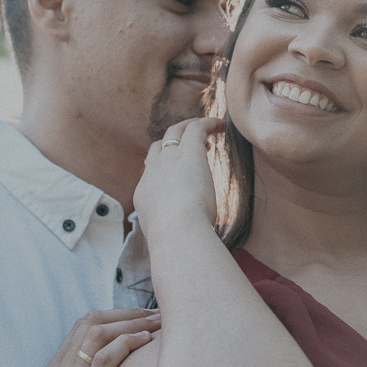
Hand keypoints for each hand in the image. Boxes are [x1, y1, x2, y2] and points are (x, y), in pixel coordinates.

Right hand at [39, 308, 160, 366]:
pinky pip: (103, 360)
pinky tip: (145, 340)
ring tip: (156, 323)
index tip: (140, 314)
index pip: (82, 325)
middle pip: (90, 322)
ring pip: (97, 334)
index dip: (114, 314)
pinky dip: (126, 343)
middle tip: (153, 313)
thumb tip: (121, 352)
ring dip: (131, 323)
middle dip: (125, 313)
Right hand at [134, 117, 223, 234]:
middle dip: (172, 141)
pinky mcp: (189, 152)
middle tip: (190, 141)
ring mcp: (169, 160)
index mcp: (144, 194)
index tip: (179, 170)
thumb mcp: (165, 237)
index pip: (151, 172)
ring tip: (205, 127)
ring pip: (175, 132)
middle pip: (159, 146)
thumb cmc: (175, 241)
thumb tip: (179, 242)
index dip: (164, 166)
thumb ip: (170, 234)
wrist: (175, 231)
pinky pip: (196, 128)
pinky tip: (221, 124)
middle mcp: (153, 172)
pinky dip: (208, 123)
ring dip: (189, 127)